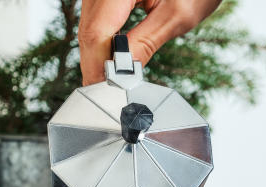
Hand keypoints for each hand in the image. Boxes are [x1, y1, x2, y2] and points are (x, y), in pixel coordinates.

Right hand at [78, 0, 222, 84]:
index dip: (98, 66)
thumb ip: (146, 43)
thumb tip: (124, 73)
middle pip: (89, 30)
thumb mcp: (176, 15)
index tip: (105, 92)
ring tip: (111, 79)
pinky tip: (113, 58)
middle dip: (96, 65)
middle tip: (107, 93)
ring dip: (98, 55)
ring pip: (89, 26)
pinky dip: (102, 40)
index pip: (97, 32)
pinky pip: (95, 18)